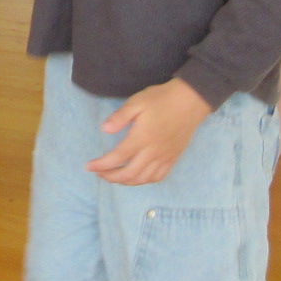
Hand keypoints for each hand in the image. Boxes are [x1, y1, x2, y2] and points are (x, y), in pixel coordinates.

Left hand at [85, 78, 210, 185]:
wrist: (191, 101)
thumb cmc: (162, 99)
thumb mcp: (137, 102)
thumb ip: (120, 117)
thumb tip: (104, 130)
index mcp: (142, 138)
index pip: (117, 157)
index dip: (101, 165)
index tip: (89, 166)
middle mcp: (153, 151)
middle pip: (129, 173)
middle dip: (110, 177)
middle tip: (98, 173)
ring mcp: (165, 157)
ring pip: (143, 179)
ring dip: (126, 182)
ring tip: (114, 177)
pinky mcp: (173, 158)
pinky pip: (159, 177)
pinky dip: (144, 181)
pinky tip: (137, 177)